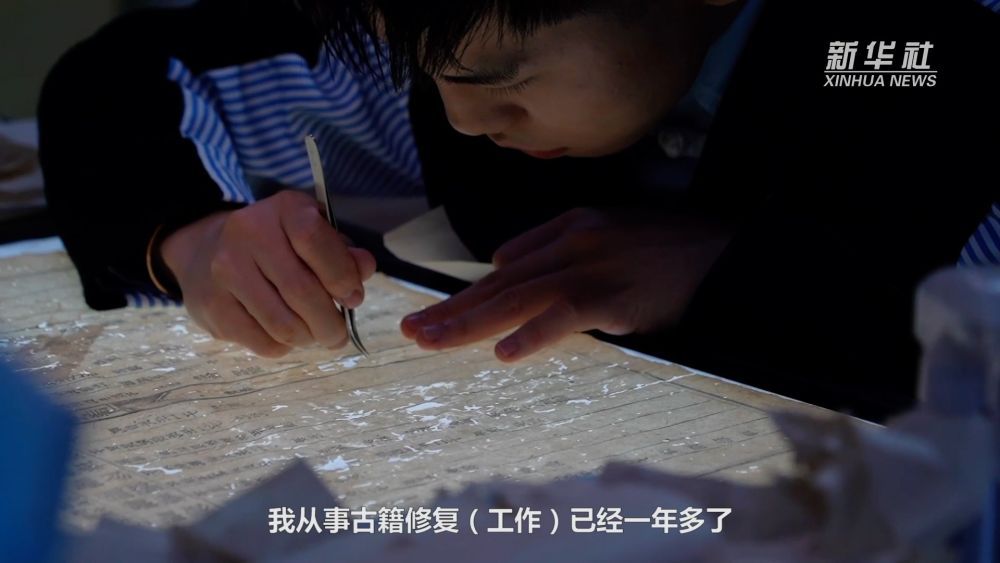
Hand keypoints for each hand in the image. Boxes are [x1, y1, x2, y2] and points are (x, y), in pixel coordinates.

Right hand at [160, 190, 375, 356]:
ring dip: (308, 338)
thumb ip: (343, 252)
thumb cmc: (278, 245)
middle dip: (330, 323)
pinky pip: (262, 342)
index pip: (314, 239)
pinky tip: (286, 336)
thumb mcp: (314, 233)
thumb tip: (364, 269)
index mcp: (284, 209)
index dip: (341, 275)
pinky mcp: (213, 306)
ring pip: (283, 325)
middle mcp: (249, 234)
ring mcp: (225, 270)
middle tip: (338, 335)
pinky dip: (283, 347)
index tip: (353, 298)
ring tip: (314, 335)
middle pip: (301, 291)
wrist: (207, 250)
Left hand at [400, 208, 731, 360]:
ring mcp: (590, 266)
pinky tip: (505, 351)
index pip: (504, 271)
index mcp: (566, 230)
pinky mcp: (614, 292)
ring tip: (434, 343)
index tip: (431, 316)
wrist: (720, 248)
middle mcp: (570, 245)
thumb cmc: (664, 246)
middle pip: (500, 284)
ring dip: (472, 322)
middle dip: (452, 311)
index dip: (464, 295)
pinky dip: (536, 332)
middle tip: (411, 334)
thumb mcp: (604, 230)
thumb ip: (550, 241)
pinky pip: (566, 313)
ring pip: (519, 297)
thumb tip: (499, 263)